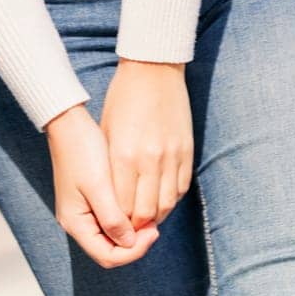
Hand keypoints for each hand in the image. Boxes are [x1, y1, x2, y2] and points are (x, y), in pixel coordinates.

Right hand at [44, 103, 161, 268]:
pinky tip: (138, 206)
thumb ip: (113, 219)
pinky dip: (125, 218)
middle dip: (134, 243)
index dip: (133, 251)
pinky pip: (110, 219)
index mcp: (75, 223)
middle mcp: (78, 222)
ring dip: (131, 231)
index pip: (108, 256)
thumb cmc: (81, 150)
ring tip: (148, 217)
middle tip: (154, 226)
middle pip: (110, 249)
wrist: (68, 122)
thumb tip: (130, 242)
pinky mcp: (90, 199)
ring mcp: (83, 211)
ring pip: (111, 235)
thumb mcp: (99, 185)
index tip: (153, 231)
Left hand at [99, 59, 193, 227]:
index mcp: (124, 155)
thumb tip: (113, 199)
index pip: (121, 207)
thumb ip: (110, 168)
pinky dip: (172, 198)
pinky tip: (162, 196)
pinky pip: (181, 187)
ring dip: (157, 215)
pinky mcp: (187, 150)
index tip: (115, 224)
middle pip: (146, 212)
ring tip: (147, 214)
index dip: (118, 221)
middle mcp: (149, 160)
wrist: (153, 69)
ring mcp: (171, 156)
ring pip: (167, 204)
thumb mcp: (107, 132)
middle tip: (132, 226)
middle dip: (137, 224)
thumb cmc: (122, 98)